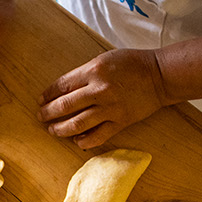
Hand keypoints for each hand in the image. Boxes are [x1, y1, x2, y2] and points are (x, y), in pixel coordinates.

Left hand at [38, 48, 168, 148]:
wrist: (160, 76)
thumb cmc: (132, 64)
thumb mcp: (104, 59)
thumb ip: (85, 74)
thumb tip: (64, 89)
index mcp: (93, 71)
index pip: (62, 86)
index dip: (48, 94)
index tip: (41, 100)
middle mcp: (99, 90)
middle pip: (65, 106)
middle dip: (48, 113)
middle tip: (41, 117)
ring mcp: (110, 108)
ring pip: (77, 124)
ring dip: (60, 129)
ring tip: (52, 130)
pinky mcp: (120, 121)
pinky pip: (98, 136)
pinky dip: (84, 141)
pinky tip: (76, 141)